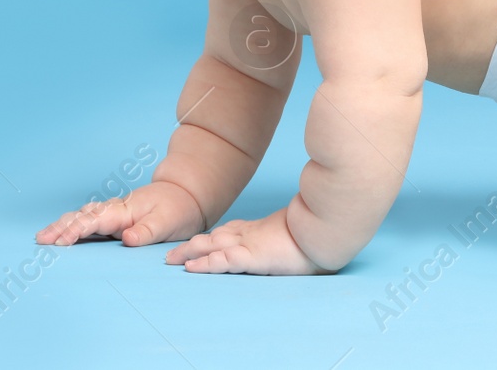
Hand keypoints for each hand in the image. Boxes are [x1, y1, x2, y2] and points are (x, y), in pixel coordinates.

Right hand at [36, 179, 203, 247]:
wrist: (187, 194)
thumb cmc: (178, 209)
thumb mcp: (168, 222)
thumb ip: (147, 231)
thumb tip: (126, 239)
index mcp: (124, 211)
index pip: (94, 221)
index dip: (76, 231)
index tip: (60, 242)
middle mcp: (114, 210)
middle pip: (81, 216)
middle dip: (60, 227)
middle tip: (40, 240)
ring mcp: (113, 213)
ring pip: (82, 216)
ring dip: (62, 225)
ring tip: (43, 237)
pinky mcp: (115, 218)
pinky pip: (88, 219)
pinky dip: (72, 224)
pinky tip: (62, 232)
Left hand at [166, 204, 332, 274]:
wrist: (327, 229)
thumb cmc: (317, 232)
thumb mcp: (298, 234)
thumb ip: (288, 236)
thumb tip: (295, 240)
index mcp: (260, 229)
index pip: (229, 231)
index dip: (211, 236)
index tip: (198, 241)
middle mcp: (250, 233)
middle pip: (213, 237)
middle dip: (191, 245)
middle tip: (170, 252)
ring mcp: (250, 243)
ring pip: (211, 246)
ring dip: (189, 253)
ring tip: (169, 260)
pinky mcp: (253, 255)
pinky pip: (223, 261)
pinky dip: (205, 264)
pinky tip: (191, 268)